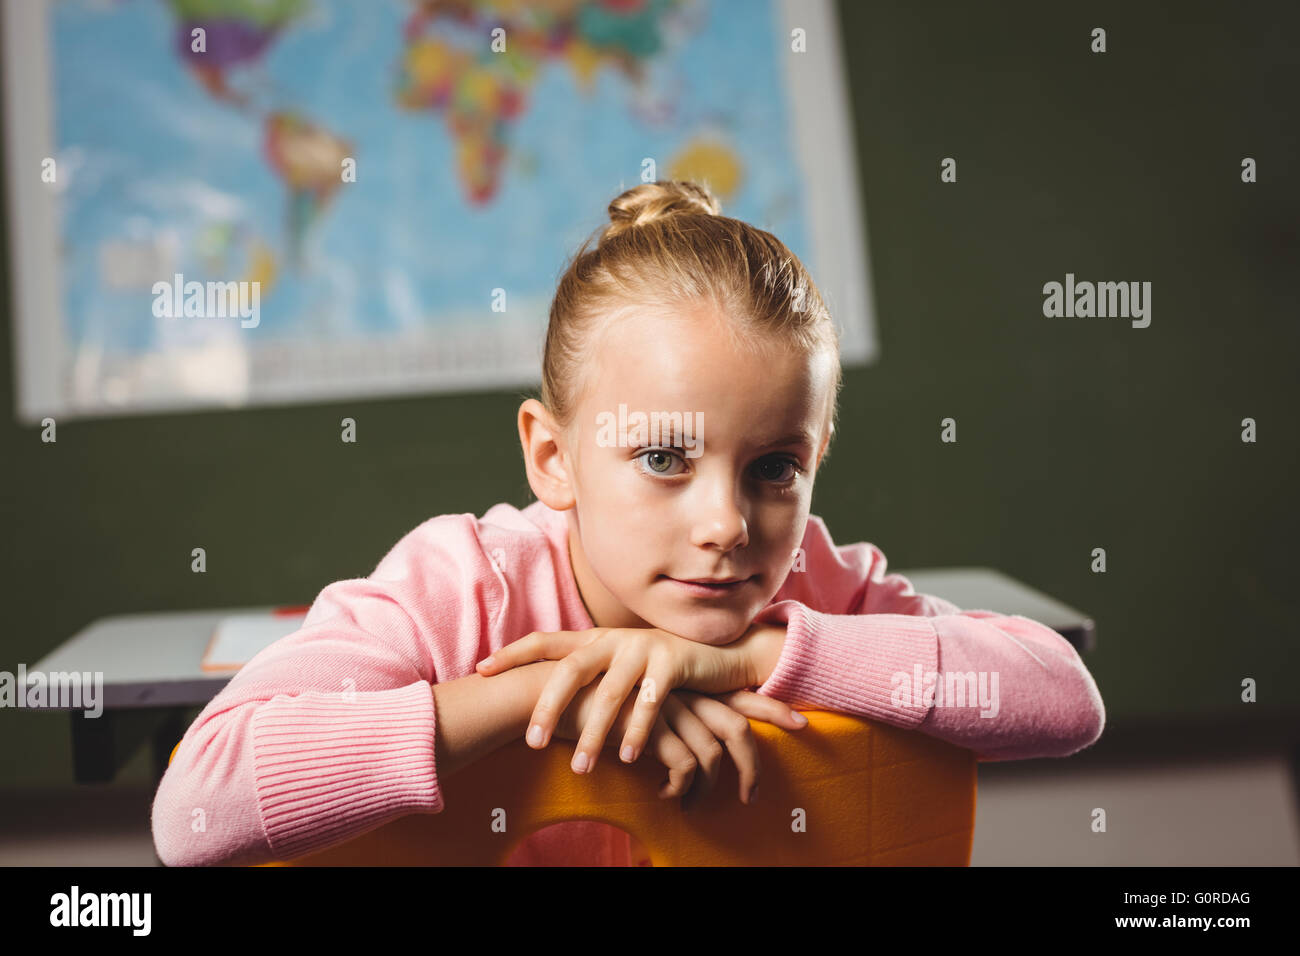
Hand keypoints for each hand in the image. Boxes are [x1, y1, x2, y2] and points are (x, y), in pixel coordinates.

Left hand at [477, 626, 755, 773]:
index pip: (545, 640)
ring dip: (594, 734)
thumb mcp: (619, 665)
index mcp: (594, 639)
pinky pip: (650, 703)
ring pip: (610, 693)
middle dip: (549, 708)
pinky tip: (628, 758)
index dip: (513, 653)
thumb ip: (588, 675)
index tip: (481, 670)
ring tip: (582, 769)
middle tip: (532, 744)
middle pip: (571, 670)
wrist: (719, 651)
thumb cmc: (658, 667)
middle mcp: (614, 639)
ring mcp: (643, 648)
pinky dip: (637, 732)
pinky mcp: (673, 662)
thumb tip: (542, 698)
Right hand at [551, 682, 805, 808]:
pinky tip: (667, 798)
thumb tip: (681, 742)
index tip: (801, 721)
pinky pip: (684, 766)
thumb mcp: (632, 701)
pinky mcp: (652, 729)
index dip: (769, 708)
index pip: (738, 695)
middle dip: (754, 764)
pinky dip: (681, 788)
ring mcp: (669, 710)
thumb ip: (658, 713)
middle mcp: (683, 694)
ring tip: (696, 808)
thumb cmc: (590, 699)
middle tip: (754, 795)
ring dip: (709, 789)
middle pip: (737, 728)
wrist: (552, 690)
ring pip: (713, 754)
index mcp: (684, 684)